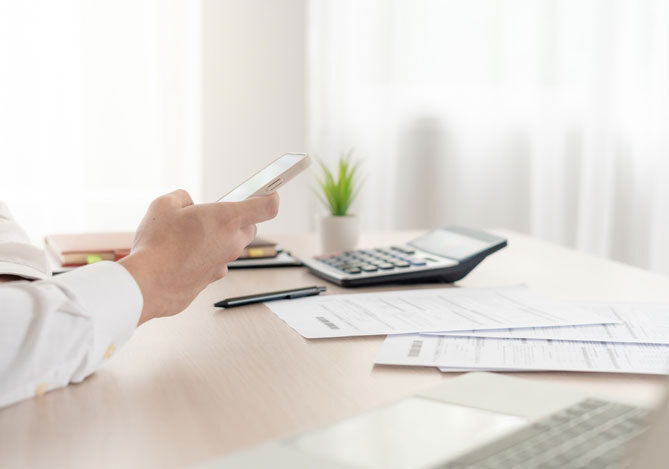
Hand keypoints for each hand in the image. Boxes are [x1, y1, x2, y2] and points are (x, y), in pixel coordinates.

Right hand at [119, 189, 278, 324]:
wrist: (146, 284)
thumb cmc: (157, 243)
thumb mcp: (164, 205)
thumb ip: (182, 198)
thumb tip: (187, 204)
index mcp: (227, 219)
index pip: (266, 207)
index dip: (270, 198)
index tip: (270, 193)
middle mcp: (232, 242)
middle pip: (249, 227)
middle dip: (236, 220)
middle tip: (212, 215)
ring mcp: (224, 264)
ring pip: (231, 247)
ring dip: (218, 239)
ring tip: (189, 236)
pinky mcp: (212, 280)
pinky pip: (215, 263)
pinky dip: (204, 257)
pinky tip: (182, 255)